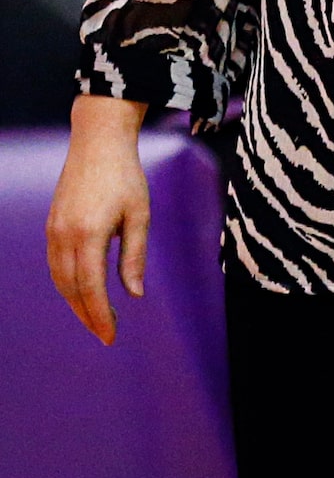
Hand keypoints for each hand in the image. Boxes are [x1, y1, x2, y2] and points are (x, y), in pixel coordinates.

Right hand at [46, 96, 149, 344]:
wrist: (98, 142)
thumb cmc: (125, 175)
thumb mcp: (139, 213)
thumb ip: (134, 255)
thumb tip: (135, 294)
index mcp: (89, 233)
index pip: (91, 287)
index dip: (99, 315)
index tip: (110, 336)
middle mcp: (65, 236)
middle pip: (72, 289)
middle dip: (88, 315)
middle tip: (106, 334)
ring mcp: (53, 231)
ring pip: (60, 280)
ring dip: (76, 302)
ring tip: (96, 317)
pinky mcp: (51, 226)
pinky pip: (55, 265)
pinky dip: (67, 284)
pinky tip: (81, 291)